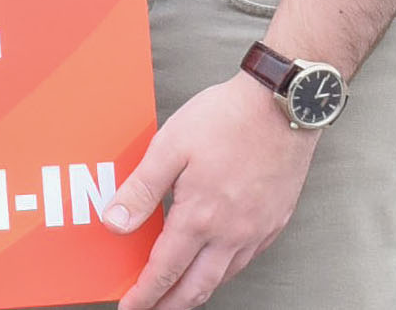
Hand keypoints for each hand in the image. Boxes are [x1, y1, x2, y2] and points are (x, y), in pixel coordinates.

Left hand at [108, 71, 319, 309]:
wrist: (281, 106)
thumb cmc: (224, 120)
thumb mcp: (169, 147)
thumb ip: (141, 190)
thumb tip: (114, 223)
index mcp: (200, 218)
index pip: (165, 270)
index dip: (145, 294)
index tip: (129, 308)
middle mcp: (231, 233)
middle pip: (197, 288)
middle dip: (171, 305)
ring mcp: (257, 230)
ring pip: (225, 277)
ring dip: (198, 291)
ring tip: (180, 294)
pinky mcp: (275, 221)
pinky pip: (247, 259)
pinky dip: (226, 271)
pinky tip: (218, 262)